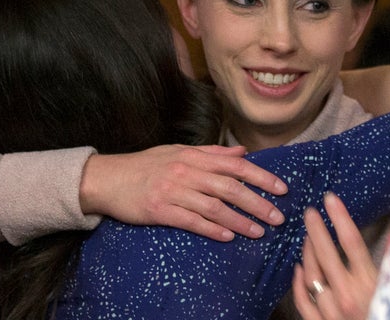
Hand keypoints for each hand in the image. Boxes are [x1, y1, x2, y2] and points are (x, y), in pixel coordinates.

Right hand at [80, 144, 286, 240]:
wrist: (108, 178)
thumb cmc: (146, 165)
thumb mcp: (179, 152)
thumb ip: (212, 153)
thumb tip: (243, 152)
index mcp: (193, 156)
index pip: (235, 165)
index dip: (261, 176)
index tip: (281, 189)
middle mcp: (186, 171)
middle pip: (229, 187)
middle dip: (257, 202)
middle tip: (278, 216)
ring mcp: (173, 191)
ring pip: (214, 206)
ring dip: (239, 221)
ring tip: (259, 232)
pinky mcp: (160, 210)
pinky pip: (190, 221)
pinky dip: (211, 229)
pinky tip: (228, 237)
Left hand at [293, 193, 376, 319]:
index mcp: (371, 285)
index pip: (352, 242)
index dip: (340, 217)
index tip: (331, 198)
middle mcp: (348, 296)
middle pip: (326, 254)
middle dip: (316, 229)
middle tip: (309, 212)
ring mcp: (332, 313)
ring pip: (311, 275)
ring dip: (307, 253)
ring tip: (307, 237)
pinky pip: (303, 301)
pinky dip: (298, 284)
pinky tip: (297, 269)